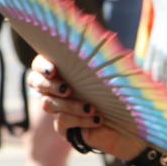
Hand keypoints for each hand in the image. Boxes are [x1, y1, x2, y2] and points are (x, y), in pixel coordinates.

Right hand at [25, 56, 143, 160]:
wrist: (131, 124)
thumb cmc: (122, 93)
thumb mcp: (116, 73)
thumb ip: (107, 57)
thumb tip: (108, 37)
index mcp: (64, 71)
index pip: (40, 64)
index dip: (42, 66)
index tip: (53, 69)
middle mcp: (56, 89)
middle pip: (35, 82)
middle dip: (48, 84)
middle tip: (67, 89)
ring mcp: (58, 109)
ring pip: (48, 104)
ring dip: (70, 105)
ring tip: (91, 107)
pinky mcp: (64, 128)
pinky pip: (62, 122)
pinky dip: (80, 120)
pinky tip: (97, 119)